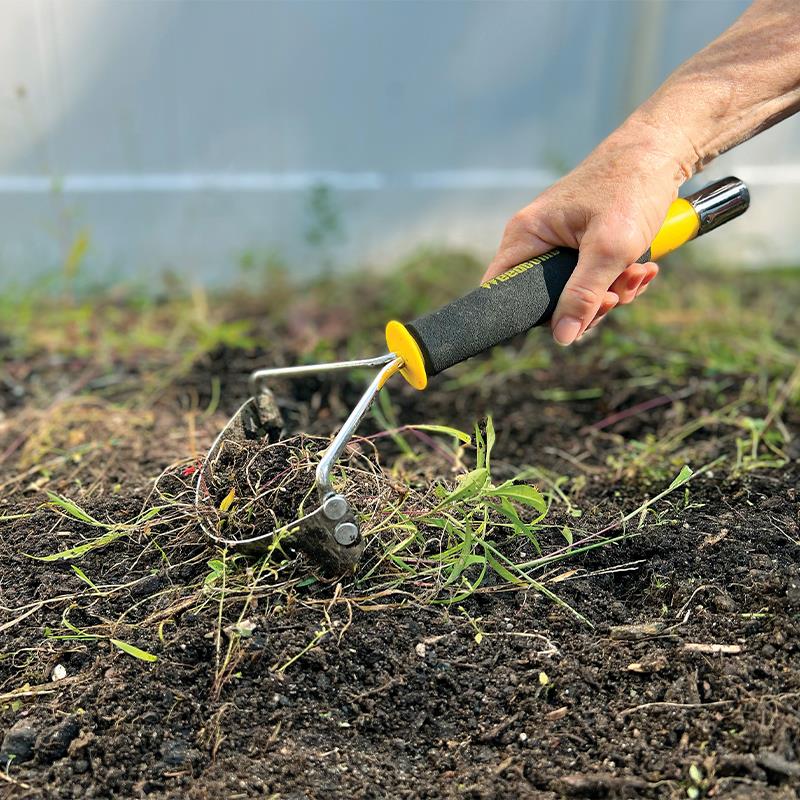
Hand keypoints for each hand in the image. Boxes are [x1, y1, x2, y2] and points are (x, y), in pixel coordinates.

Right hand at [482, 121, 688, 344]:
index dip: (529, 316)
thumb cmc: (630, 187)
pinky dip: (620, 279)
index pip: (501, 292)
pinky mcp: (585, 245)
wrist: (662, 149)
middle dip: (589, 304)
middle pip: (548, 300)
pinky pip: (595, 279)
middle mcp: (537, 241)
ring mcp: (561, 243)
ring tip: (639, 272)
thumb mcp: (609, 248)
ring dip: (613, 292)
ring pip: (577, 293)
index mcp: (525, 236)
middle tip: (617, 294)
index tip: (570, 319)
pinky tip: (643, 267)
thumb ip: (583, 295)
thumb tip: (563, 337)